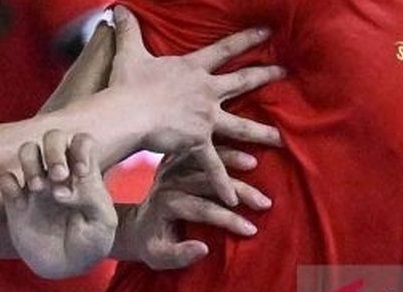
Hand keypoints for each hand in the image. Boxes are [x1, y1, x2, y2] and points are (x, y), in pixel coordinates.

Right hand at [0, 131, 116, 278]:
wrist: (68, 269)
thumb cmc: (91, 243)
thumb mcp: (104, 223)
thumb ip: (94, 198)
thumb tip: (63, 189)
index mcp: (83, 173)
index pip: (81, 141)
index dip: (80, 148)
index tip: (81, 173)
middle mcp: (59, 173)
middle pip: (53, 137)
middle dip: (54, 151)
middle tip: (59, 177)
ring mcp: (37, 185)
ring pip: (27, 150)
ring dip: (31, 163)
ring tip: (39, 188)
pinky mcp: (16, 203)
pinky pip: (5, 179)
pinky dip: (8, 183)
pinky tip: (19, 200)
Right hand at [106, 5, 284, 204]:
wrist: (128, 113)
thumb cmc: (128, 83)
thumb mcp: (129, 52)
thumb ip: (128, 30)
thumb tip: (118, 7)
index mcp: (192, 69)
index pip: (224, 49)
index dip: (246, 39)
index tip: (267, 31)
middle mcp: (206, 92)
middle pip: (242, 81)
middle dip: (266, 75)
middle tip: (286, 72)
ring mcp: (205, 118)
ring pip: (240, 126)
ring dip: (262, 133)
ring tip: (281, 140)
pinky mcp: (198, 142)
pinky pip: (213, 165)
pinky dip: (222, 182)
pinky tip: (234, 200)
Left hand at [122, 148, 270, 268]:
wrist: (137, 224)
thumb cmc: (152, 245)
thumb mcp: (158, 257)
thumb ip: (179, 255)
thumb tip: (204, 249)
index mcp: (167, 203)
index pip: (203, 209)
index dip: (228, 220)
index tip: (252, 230)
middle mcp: (169, 181)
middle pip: (209, 181)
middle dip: (239, 190)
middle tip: (265, 202)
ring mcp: (173, 167)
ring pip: (205, 158)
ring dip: (231, 158)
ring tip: (255, 162)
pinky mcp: (177, 159)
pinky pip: (200, 146)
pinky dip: (220, 144)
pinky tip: (239, 144)